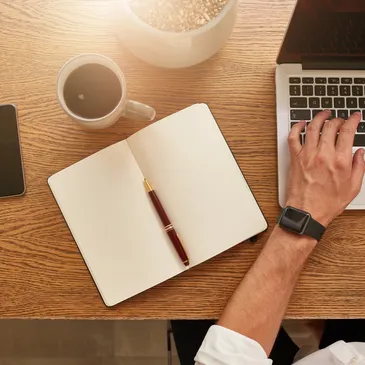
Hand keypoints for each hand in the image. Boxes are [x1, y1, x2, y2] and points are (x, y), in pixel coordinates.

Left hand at [286, 110, 364, 226]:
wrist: (307, 212)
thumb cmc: (328, 203)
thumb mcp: (353, 187)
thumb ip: (359, 167)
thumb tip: (361, 152)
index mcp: (340, 161)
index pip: (348, 132)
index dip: (353, 120)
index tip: (355, 117)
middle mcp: (323, 155)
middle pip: (330, 126)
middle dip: (338, 119)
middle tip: (340, 119)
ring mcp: (307, 155)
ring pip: (312, 128)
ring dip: (319, 117)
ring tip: (324, 114)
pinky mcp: (295, 159)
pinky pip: (293, 138)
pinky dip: (296, 127)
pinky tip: (301, 124)